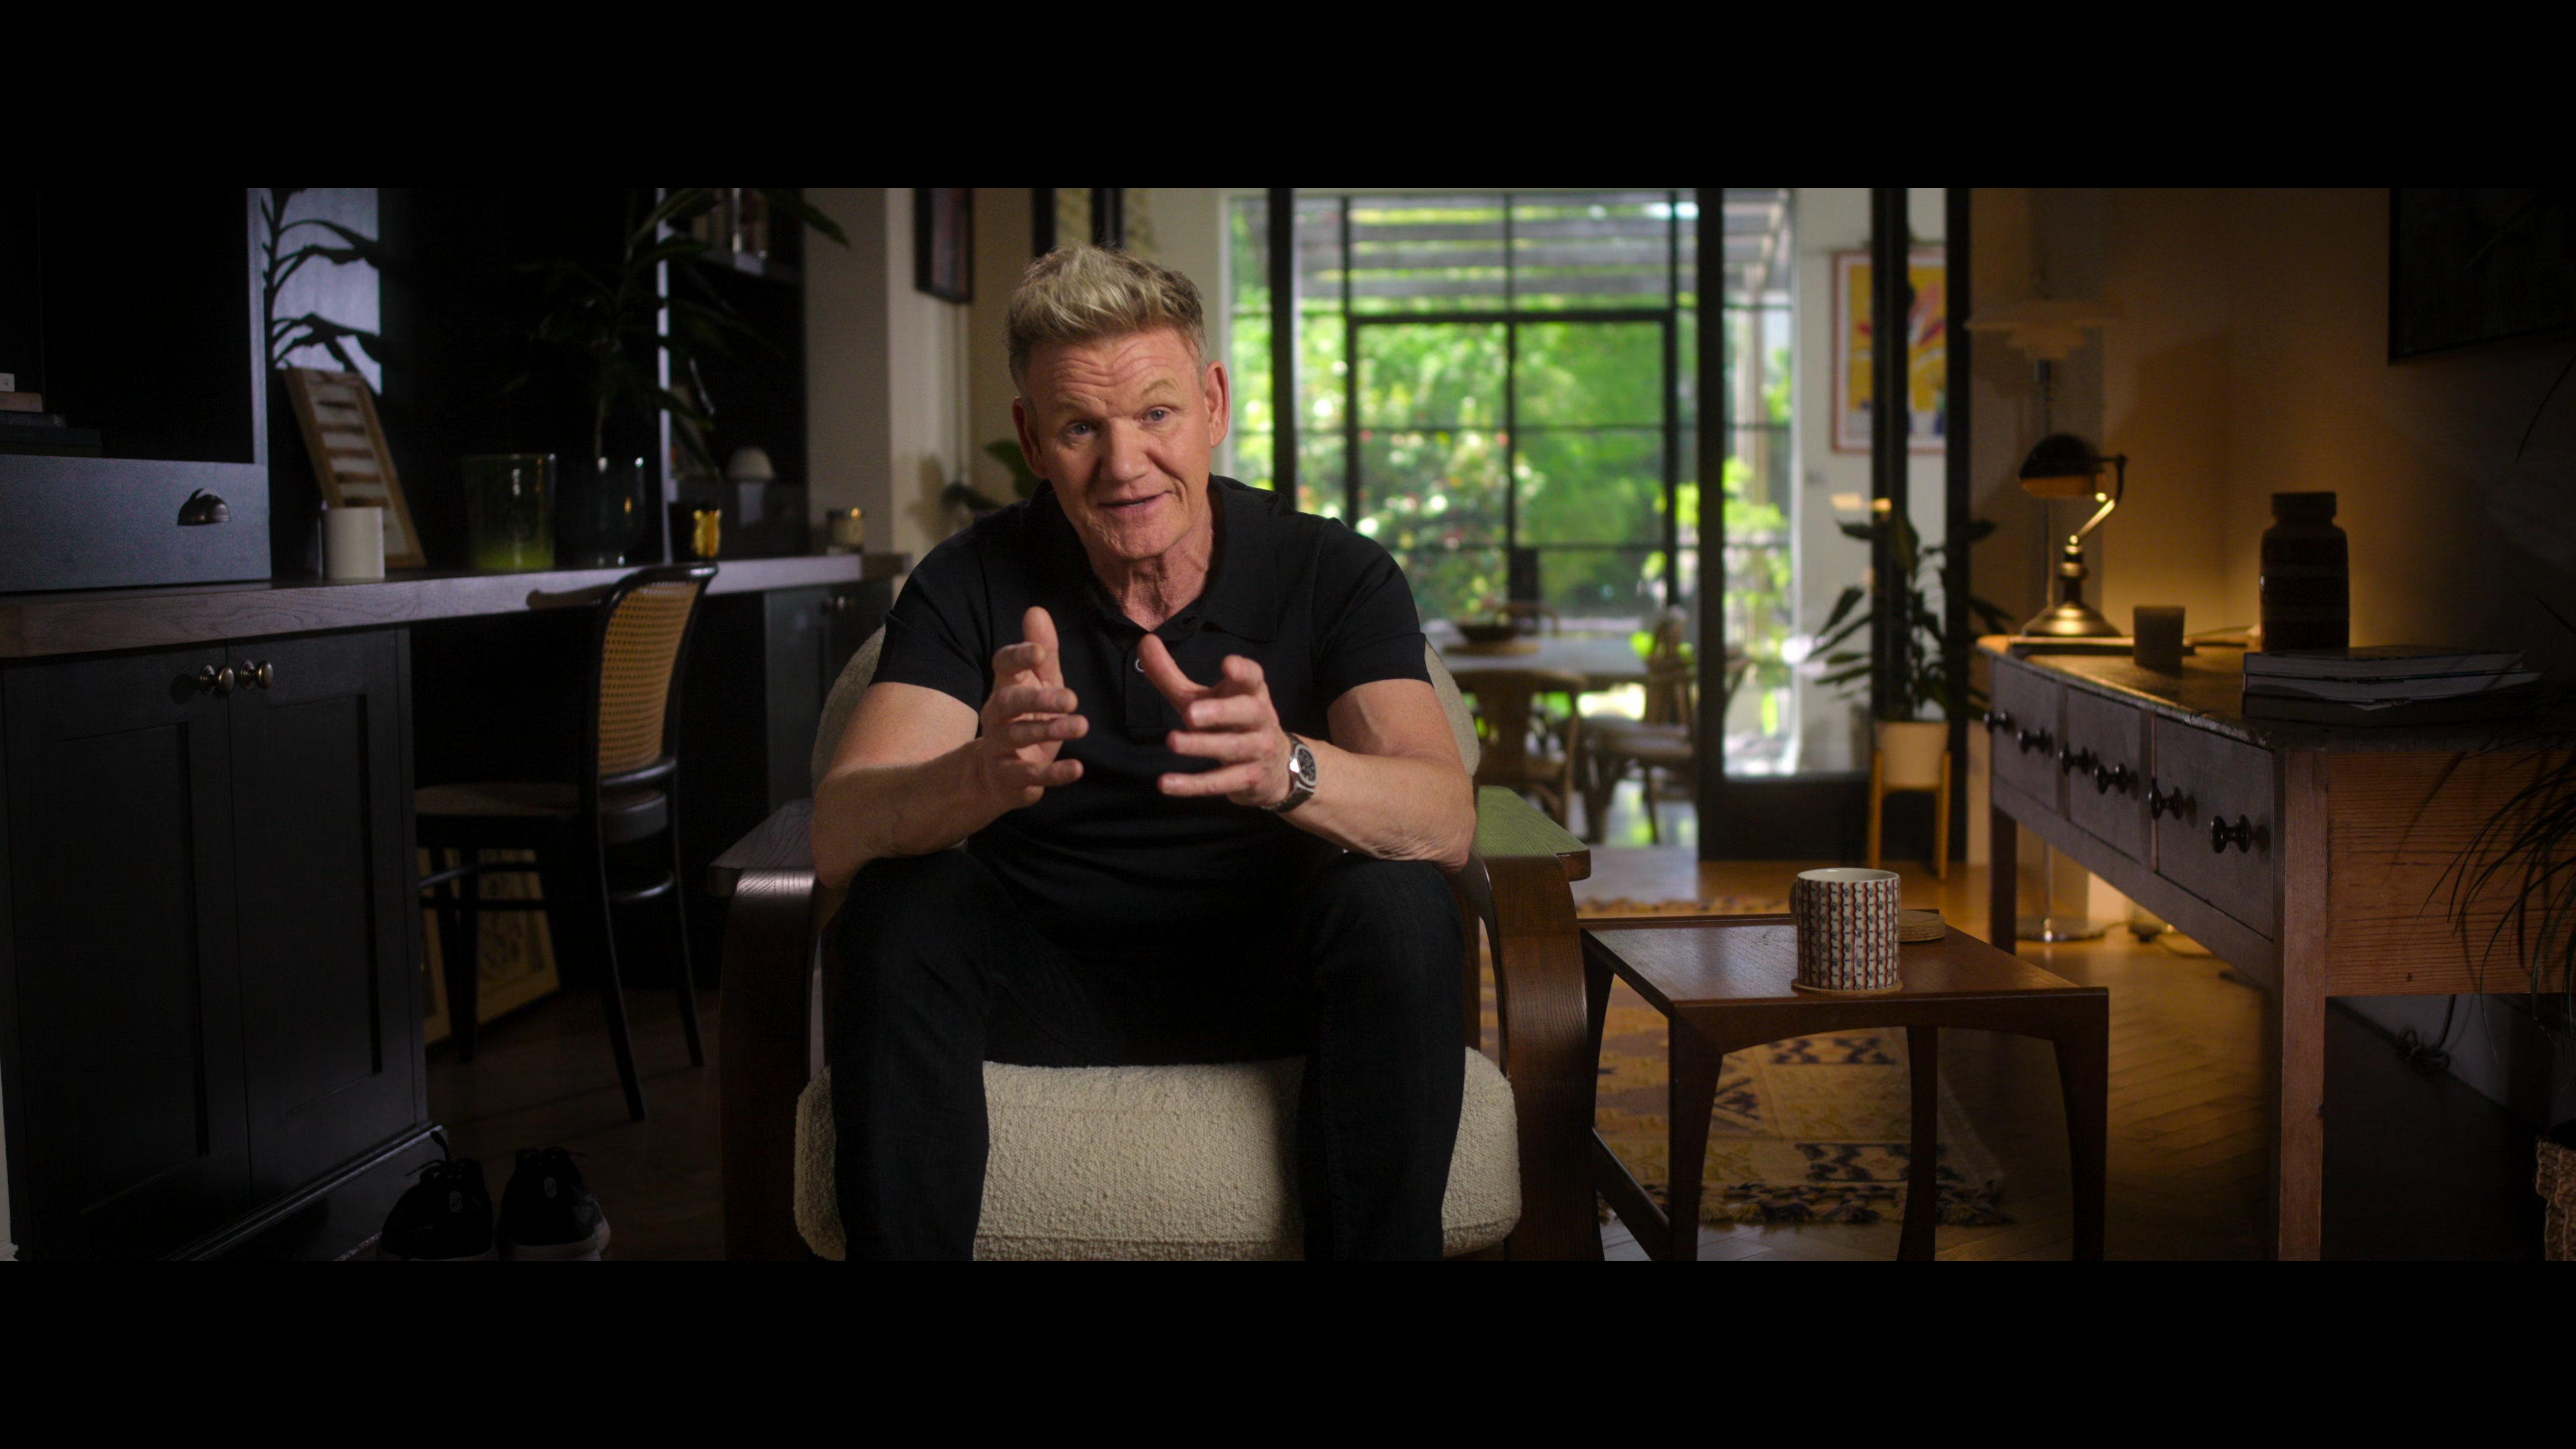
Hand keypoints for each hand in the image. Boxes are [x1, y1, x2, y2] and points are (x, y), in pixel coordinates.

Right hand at [975, 606, 1086, 806]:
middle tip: (1072, 698)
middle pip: (1007, 702)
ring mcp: (999, 748)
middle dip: (1037, 699)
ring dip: (1048, 731)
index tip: (1039, 651)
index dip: (1017, 656)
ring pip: (1016, 736)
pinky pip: (1029, 775)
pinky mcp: (1010, 778)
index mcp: (1005, 686)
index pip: (1002, 665)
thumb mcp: (1039, 683)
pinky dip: (1053, 774)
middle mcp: (996, 716)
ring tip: (1080, 726)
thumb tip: (1036, 610)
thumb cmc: (1026, 718)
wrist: (995, 775)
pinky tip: (1076, 769)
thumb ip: (1042, 652)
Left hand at [1138, 634, 1292, 806]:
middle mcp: (1260, 719)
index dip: (1243, 670)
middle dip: (1221, 712)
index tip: (1228, 664)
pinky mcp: (1248, 779)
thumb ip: (1171, 674)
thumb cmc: (1231, 723)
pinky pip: (1220, 783)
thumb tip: (1144, 643)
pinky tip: (1166, 784)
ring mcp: (1256, 750)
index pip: (1252, 677)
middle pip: (1248, 712)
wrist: (1275, 769)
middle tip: (1190, 714)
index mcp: (1251, 692)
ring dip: (1202, 746)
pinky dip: (1192, 785)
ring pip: (1233, 748)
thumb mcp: (1203, 698)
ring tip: (1173, 741)